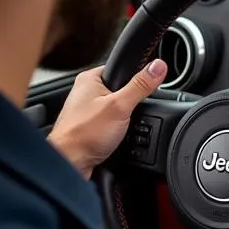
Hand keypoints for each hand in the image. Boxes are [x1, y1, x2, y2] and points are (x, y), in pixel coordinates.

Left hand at [48, 61, 167, 178]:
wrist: (70, 162)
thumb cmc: (84, 134)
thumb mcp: (121, 106)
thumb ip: (141, 85)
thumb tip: (158, 66)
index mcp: (90, 79)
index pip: (121, 69)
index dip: (136, 80)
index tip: (144, 90)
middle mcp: (86, 92)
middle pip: (122, 90)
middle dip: (132, 103)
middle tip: (130, 114)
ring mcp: (87, 110)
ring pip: (118, 108)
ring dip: (125, 118)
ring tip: (121, 127)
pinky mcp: (91, 125)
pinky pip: (112, 122)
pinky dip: (118, 129)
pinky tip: (117, 136)